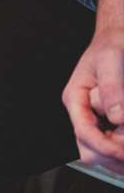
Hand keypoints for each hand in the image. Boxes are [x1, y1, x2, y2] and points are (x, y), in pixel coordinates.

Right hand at [63, 0, 123, 172]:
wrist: (116, 38)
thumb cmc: (111, 45)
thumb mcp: (111, 60)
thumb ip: (113, 88)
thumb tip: (117, 117)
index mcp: (74, 98)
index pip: (84, 132)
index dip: (104, 146)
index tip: (122, 151)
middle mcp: (81, 112)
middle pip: (88, 150)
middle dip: (112, 153)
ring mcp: (93, 118)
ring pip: (100, 152)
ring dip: (118, 154)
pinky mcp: (106, 121)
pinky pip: (111, 143)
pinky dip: (121, 147)